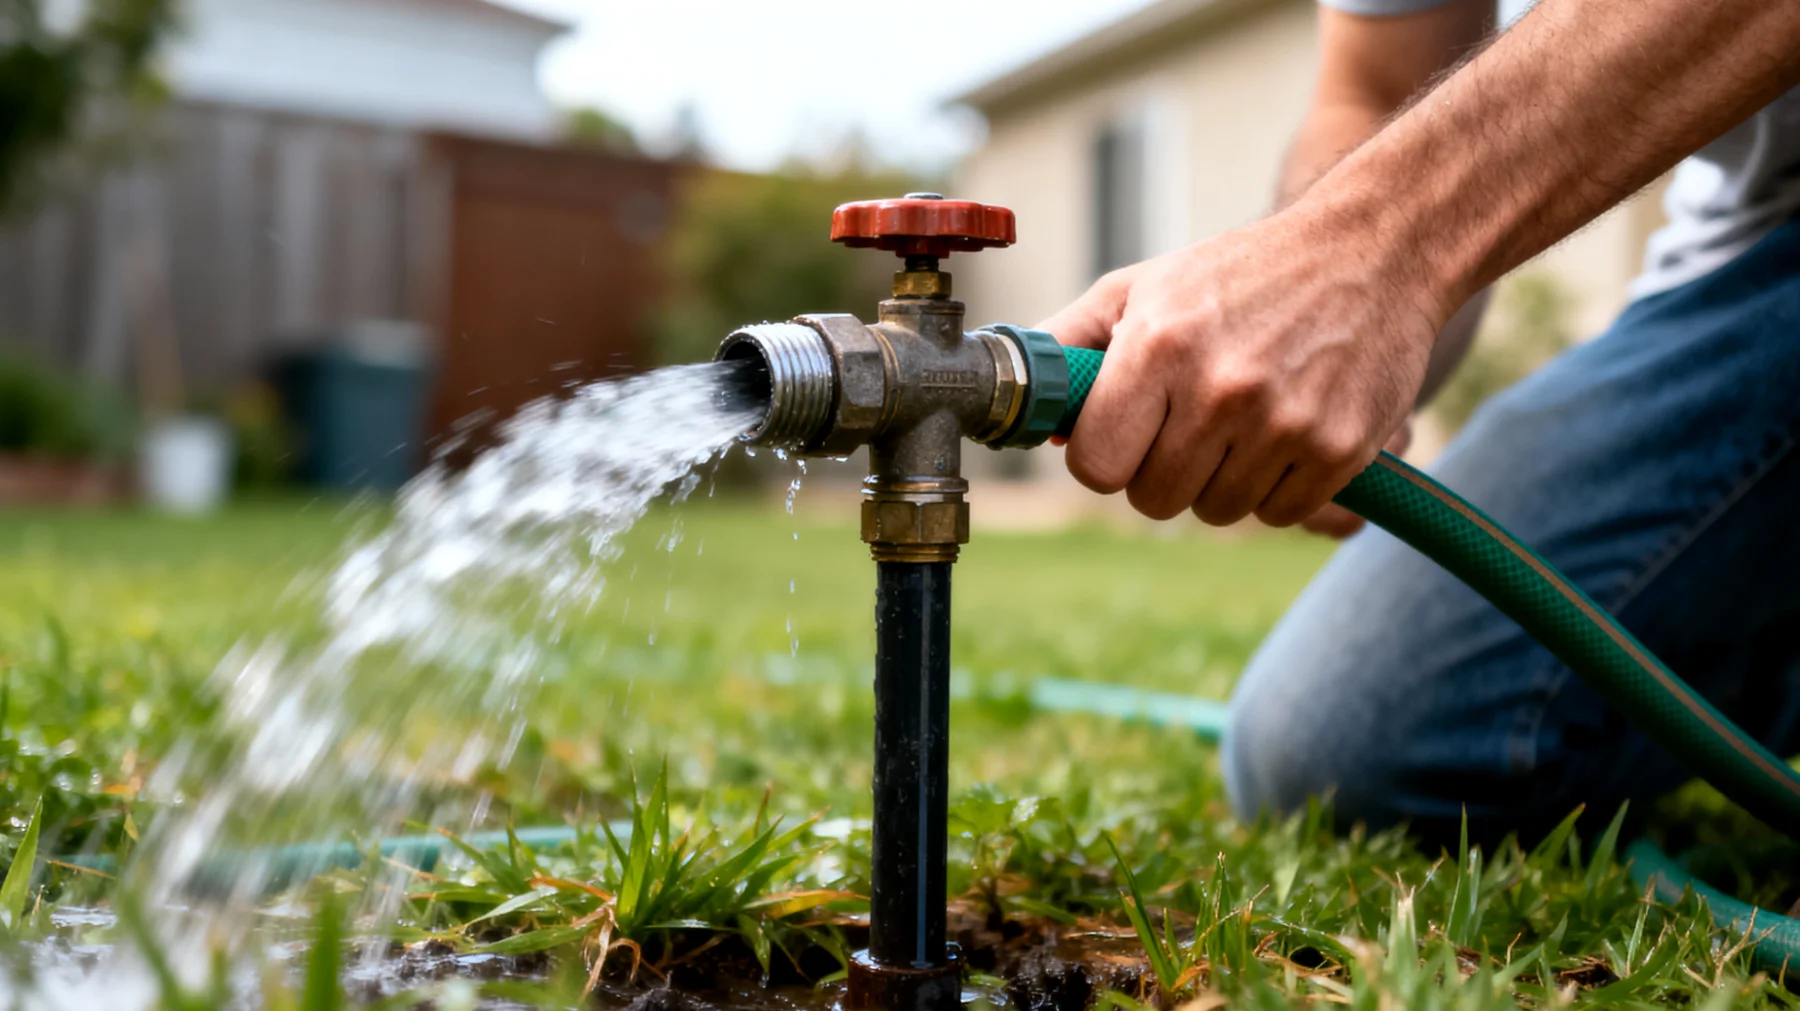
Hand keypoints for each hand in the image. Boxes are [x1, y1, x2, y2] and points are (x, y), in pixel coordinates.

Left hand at [1037, 209, 1444, 527]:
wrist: (1375, 250)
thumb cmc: (1242, 272)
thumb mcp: (1142, 286)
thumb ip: (1069, 343)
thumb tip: (1031, 411)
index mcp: (1160, 345)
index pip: (1096, 467)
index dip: (1105, 457)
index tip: (1125, 434)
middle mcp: (1220, 388)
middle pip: (1152, 499)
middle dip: (1161, 470)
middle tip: (1189, 422)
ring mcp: (1285, 423)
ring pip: (1215, 511)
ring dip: (1221, 479)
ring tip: (1243, 417)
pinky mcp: (1339, 450)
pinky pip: (1278, 514)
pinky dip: (1277, 486)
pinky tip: (1287, 429)